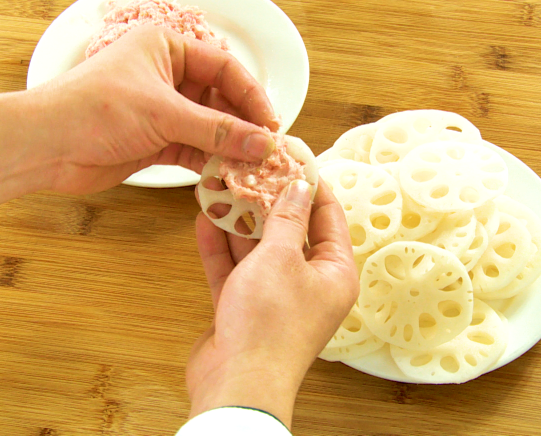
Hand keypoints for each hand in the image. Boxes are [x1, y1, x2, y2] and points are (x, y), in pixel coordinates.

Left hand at [0, 24, 278, 212]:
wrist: (43, 146)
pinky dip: (210, 161)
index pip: (225, 68)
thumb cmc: (96, 110)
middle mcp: (167, 75)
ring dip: (230, 146)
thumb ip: (218, 131)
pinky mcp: (155, 140)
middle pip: (220, 99)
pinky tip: (228, 175)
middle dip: (244, 125)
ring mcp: (162, 109)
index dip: (252, 95)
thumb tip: (265, 144)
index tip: (273, 124)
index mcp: (167, 48)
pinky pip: (194, 148)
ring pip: (209, 127)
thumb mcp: (164, 114)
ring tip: (253, 166)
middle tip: (268, 150)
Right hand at [187, 180, 358, 427]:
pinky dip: (221, 247)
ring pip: (258, 248)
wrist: (236, 383)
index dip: (311, 184)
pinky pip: (234, 269)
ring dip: (239, 221)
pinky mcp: (244, 307)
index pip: (328, 217)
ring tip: (222, 186)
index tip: (294, 156)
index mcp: (335, 273)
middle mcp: (309, 283)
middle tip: (251, 168)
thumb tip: (299, 186)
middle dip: (268, 201)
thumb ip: (287, 218)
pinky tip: (205, 219)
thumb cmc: (270, 325)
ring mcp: (275, 296)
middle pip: (290, 230)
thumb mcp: (281, 259)